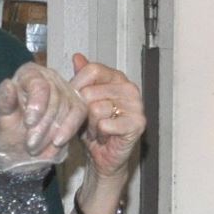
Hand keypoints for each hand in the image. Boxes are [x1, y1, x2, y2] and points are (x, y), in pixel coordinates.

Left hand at [0, 61, 87, 174]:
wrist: (20, 150)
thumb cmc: (10, 131)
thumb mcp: (3, 119)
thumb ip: (4, 101)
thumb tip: (8, 84)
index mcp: (28, 73)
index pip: (39, 84)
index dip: (36, 104)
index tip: (29, 124)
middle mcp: (49, 76)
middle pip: (55, 98)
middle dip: (43, 124)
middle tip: (30, 144)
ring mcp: (65, 90)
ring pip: (67, 108)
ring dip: (52, 131)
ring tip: (36, 148)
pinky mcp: (77, 104)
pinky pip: (79, 113)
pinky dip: (69, 129)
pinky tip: (57, 143)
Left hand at [69, 52, 145, 177]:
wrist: (102, 156)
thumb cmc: (93, 127)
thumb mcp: (83, 100)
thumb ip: (82, 78)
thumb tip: (77, 57)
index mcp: (117, 78)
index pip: (92, 70)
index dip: (77, 85)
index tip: (76, 100)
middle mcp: (129, 88)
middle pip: (91, 91)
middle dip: (83, 111)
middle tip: (90, 121)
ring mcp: (136, 105)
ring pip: (97, 109)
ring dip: (91, 125)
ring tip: (97, 129)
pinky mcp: (137, 123)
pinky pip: (105, 124)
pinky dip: (99, 134)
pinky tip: (105, 136)